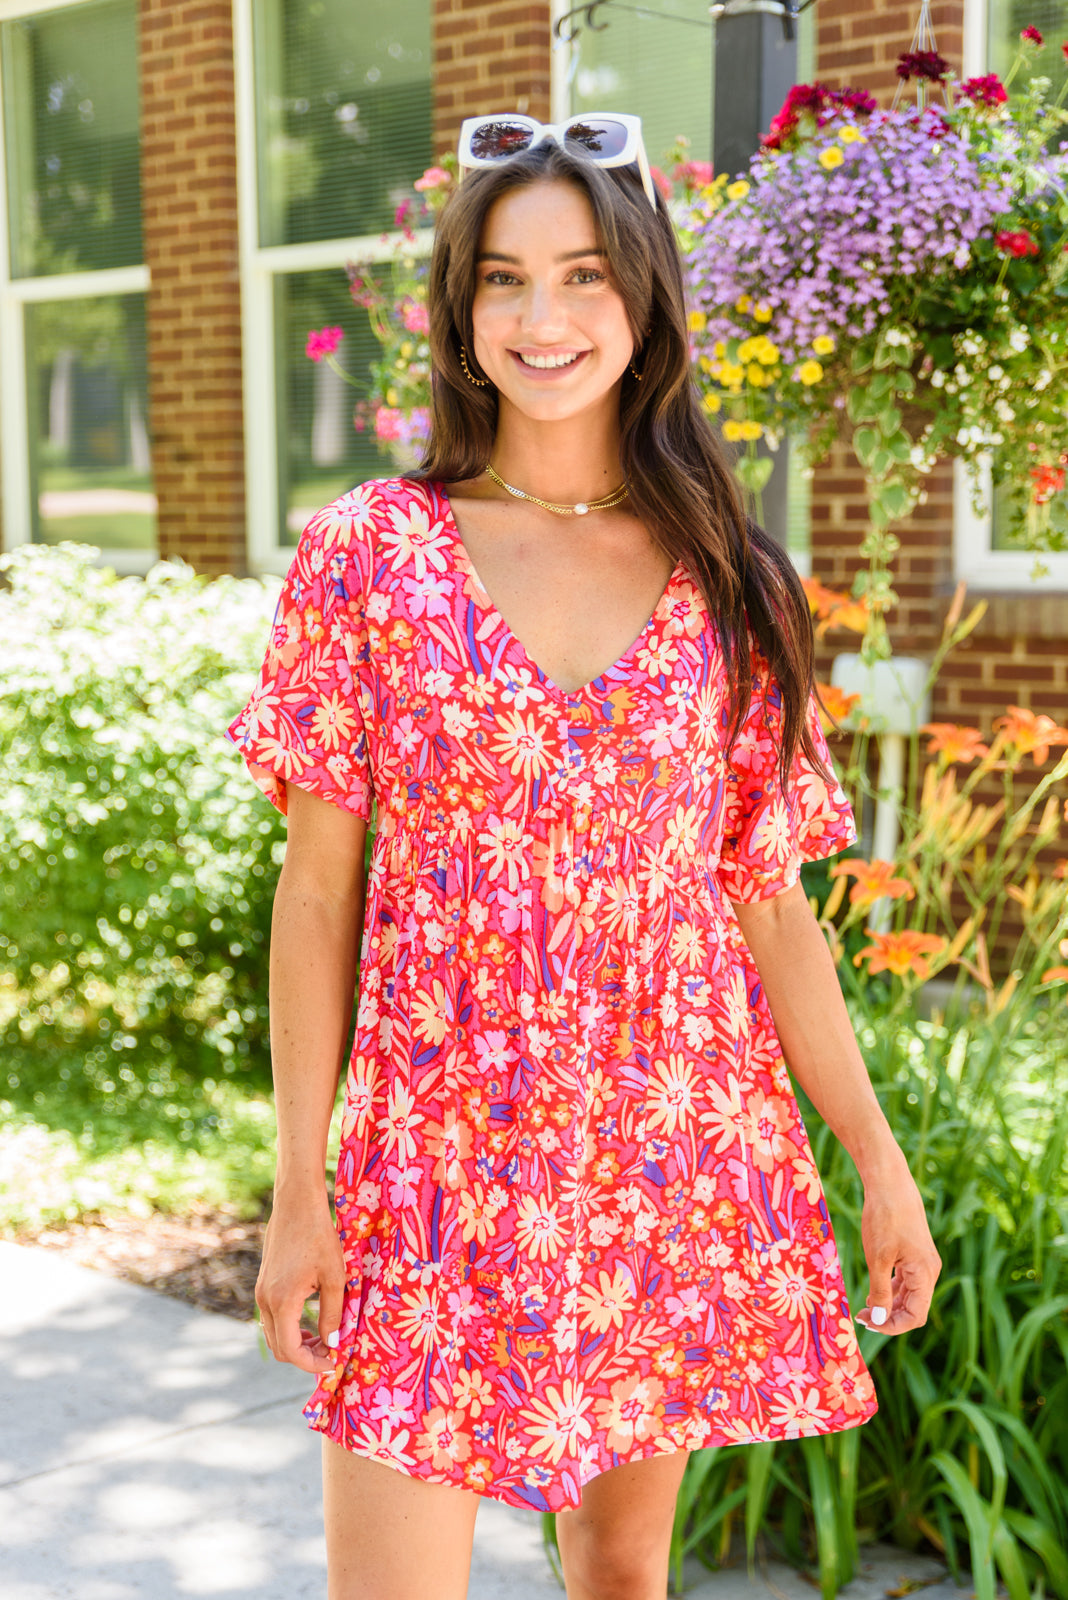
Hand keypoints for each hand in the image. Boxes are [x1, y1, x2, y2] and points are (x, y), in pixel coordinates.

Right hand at [255, 1193, 345, 1374]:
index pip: (290, 1350)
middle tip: (331, 1352)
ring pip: (274, 1333)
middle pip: (279, 1347)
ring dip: (297, 1343)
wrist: (296, 1203)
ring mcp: (261, 1292)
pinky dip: (290, 1327)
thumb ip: (333, 1314)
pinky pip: (272, 1317)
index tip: (334, 1362)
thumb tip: (333, 1344)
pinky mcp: (264, 1284)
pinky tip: (311, 1320)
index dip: (312, 1364)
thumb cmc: (319, 1235)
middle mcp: (265, 1300)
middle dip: (305, 1357)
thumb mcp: (335, 1276)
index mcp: (282, 1301)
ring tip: (324, 1338)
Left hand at [854, 1166, 940, 1335]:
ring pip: (909, 1296)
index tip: (868, 1323)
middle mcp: (929, 1271)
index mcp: (925, 1274)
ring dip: (889, 1305)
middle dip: (889, 1317)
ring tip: (865, 1306)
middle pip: (913, 1309)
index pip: (915, 1317)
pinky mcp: (914, 1253)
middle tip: (861, 1316)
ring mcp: (923, 1262)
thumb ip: (880, 1292)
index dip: (892, 1326)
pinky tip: (874, 1290)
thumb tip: (880, 1321)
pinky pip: (905, 1281)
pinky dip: (891, 1289)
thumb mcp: (878, 1258)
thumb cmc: (884, 1218)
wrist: (889, 1182)